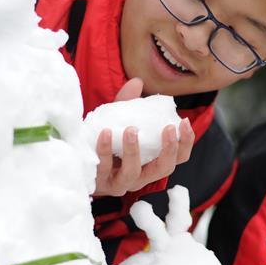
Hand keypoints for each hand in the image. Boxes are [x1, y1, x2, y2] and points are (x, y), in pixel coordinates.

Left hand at [92, 78, 194, 196]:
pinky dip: (105, 150)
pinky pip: (104, 168)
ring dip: (134, 150)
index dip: (186, 142)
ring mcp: (120, 182)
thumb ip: (129, 103)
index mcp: (152, 163)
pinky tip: (105, 132)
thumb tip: (137, 82)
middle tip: (169, 128)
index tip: (184, 122)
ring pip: (133, 173)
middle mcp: (141, 176)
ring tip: (131, 129)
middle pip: (164, 169)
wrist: (79, 160)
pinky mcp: (100, 182)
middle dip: (169, 149)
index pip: (178, 158)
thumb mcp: (119, 121)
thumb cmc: (106, 142)